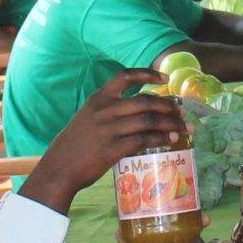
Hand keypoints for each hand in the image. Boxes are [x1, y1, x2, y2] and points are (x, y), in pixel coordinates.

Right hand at [23, 71, 188, 212]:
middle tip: (181, 112)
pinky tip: (170, 140)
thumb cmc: (75, 145)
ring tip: (183, 128)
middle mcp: (105, 110)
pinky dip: (161, 139)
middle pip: (145, 101)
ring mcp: (109, 129)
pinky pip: (144, 140)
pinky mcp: (113, 148)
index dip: (148, 74)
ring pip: (148, 120)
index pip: (125, 77)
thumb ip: (109, 112)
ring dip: (170, 123)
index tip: (165, 79)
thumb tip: (141, 115)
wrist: (59, 168)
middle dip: (168, 105)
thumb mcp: (88, 119)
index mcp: (98, 98)